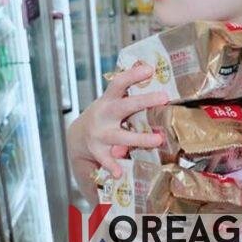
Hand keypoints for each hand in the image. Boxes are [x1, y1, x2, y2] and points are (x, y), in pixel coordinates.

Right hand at [67, 63, 167, 178]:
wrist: (77, 138)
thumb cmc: (104, 117)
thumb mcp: (112, 102)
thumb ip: (128, 94)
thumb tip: (151, 73)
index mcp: (108, 100)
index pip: (119, 83)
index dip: (133, 75)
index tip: (149, 69)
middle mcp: (103, 115)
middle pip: (124, 106)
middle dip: (143, 101)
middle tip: (164, 98)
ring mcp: (99, 134)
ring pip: (120, 136)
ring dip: (139, 138)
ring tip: (158, 139)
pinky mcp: (97, 151)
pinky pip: (106, 160)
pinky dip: (112, 166)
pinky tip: (120, 173)